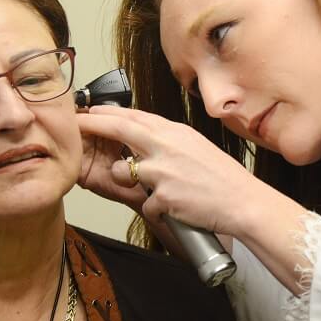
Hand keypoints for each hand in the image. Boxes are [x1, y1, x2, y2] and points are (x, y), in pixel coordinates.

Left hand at [76, 104, 276, 238]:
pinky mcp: (163, 196)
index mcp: (174, 132)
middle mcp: (166, 146)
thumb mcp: (195, 146)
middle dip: (94, 125)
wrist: (243, 202)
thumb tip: (146, 136)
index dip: (107, 113)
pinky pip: (146, 204)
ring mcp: (162, 171)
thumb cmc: (222, 177)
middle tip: (77, 124)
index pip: (133, 116)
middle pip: (120, 130)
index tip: (90, 110)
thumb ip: (168, 140)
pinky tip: (177, 209)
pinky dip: (158, 209)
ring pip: (125, 173)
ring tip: (155, 188)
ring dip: (131, 182)